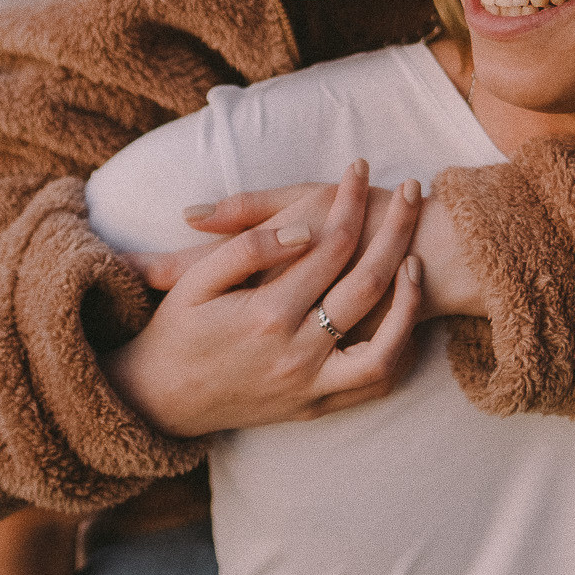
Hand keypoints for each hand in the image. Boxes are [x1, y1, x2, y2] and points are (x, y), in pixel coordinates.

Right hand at [101, 161, 424, 436]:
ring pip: (387, 346)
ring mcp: (311, 385)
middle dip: (397, 229)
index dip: (351, 200)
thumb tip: (303, 231)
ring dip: (410, 299)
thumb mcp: (195, 282)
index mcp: (267, 314)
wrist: (158, 403)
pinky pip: (374, 383)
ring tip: (416, 258)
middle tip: (410, 191)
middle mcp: (297, 353)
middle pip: (369, 282)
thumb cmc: (174, 332)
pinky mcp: (316, 406)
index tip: (361, 168)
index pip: (331, 245)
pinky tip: (403, 314)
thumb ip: (248, 248)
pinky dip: (398, 350)